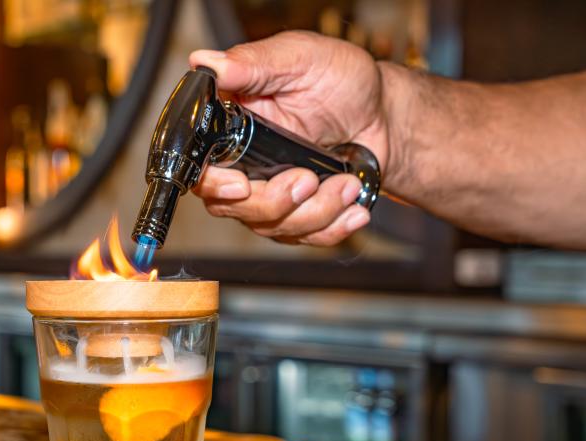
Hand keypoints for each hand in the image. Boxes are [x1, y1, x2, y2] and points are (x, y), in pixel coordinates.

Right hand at [190, 31, 389, 244]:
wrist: (383, 114)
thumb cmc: (341, 80)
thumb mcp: (299, 58)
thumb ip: (253, 62)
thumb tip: (206, 63)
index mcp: (232, 126)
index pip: (201, 167)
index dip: (215, 184)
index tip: (242, 185)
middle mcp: (243, 163)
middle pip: (232, 207)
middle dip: (275, 202)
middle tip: (309, 179)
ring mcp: (268, 192)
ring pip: (271, 226)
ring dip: (315, 212)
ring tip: (347, 184)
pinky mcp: (295, 215)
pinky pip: (303, 237)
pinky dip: (332, 227)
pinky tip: (353, 208)